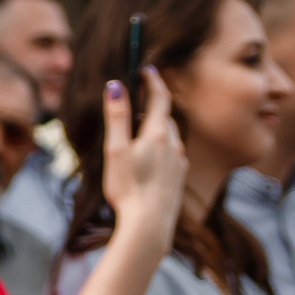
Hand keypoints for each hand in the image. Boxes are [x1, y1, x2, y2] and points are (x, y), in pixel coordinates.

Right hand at [101, 66, 185, 239]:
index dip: (153, 80)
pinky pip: (173, 153)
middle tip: (134, 102)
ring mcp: (179, 162)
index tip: (146, 69)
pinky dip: (162, 147)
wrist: (150, 225)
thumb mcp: (115, 150)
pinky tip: (150, 160)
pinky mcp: (178, 178)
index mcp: (157, 134)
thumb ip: (117, 117)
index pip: (159, 97)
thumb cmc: (129, 188)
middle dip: (151, 105)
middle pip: (164, 116)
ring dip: (156, 127)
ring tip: (138, 132)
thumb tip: (116, 85)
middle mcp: (173, 144)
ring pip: (169, 135)